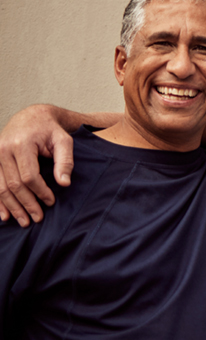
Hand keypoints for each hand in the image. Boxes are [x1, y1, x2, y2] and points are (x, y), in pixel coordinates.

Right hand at [0, 105, 74, 226]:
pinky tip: (4, 215)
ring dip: (12, 207)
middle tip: (37, 218)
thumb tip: (64, 184)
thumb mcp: (64, 141)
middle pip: (14, 184)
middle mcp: (3, 149)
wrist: (30, 117)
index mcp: (22, 144)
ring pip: (1, 187)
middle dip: (26, 204)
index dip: (40, 192)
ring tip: (23, 221)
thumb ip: (65, 161)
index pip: (29, 176)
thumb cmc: (50, 130)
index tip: (50, 202)